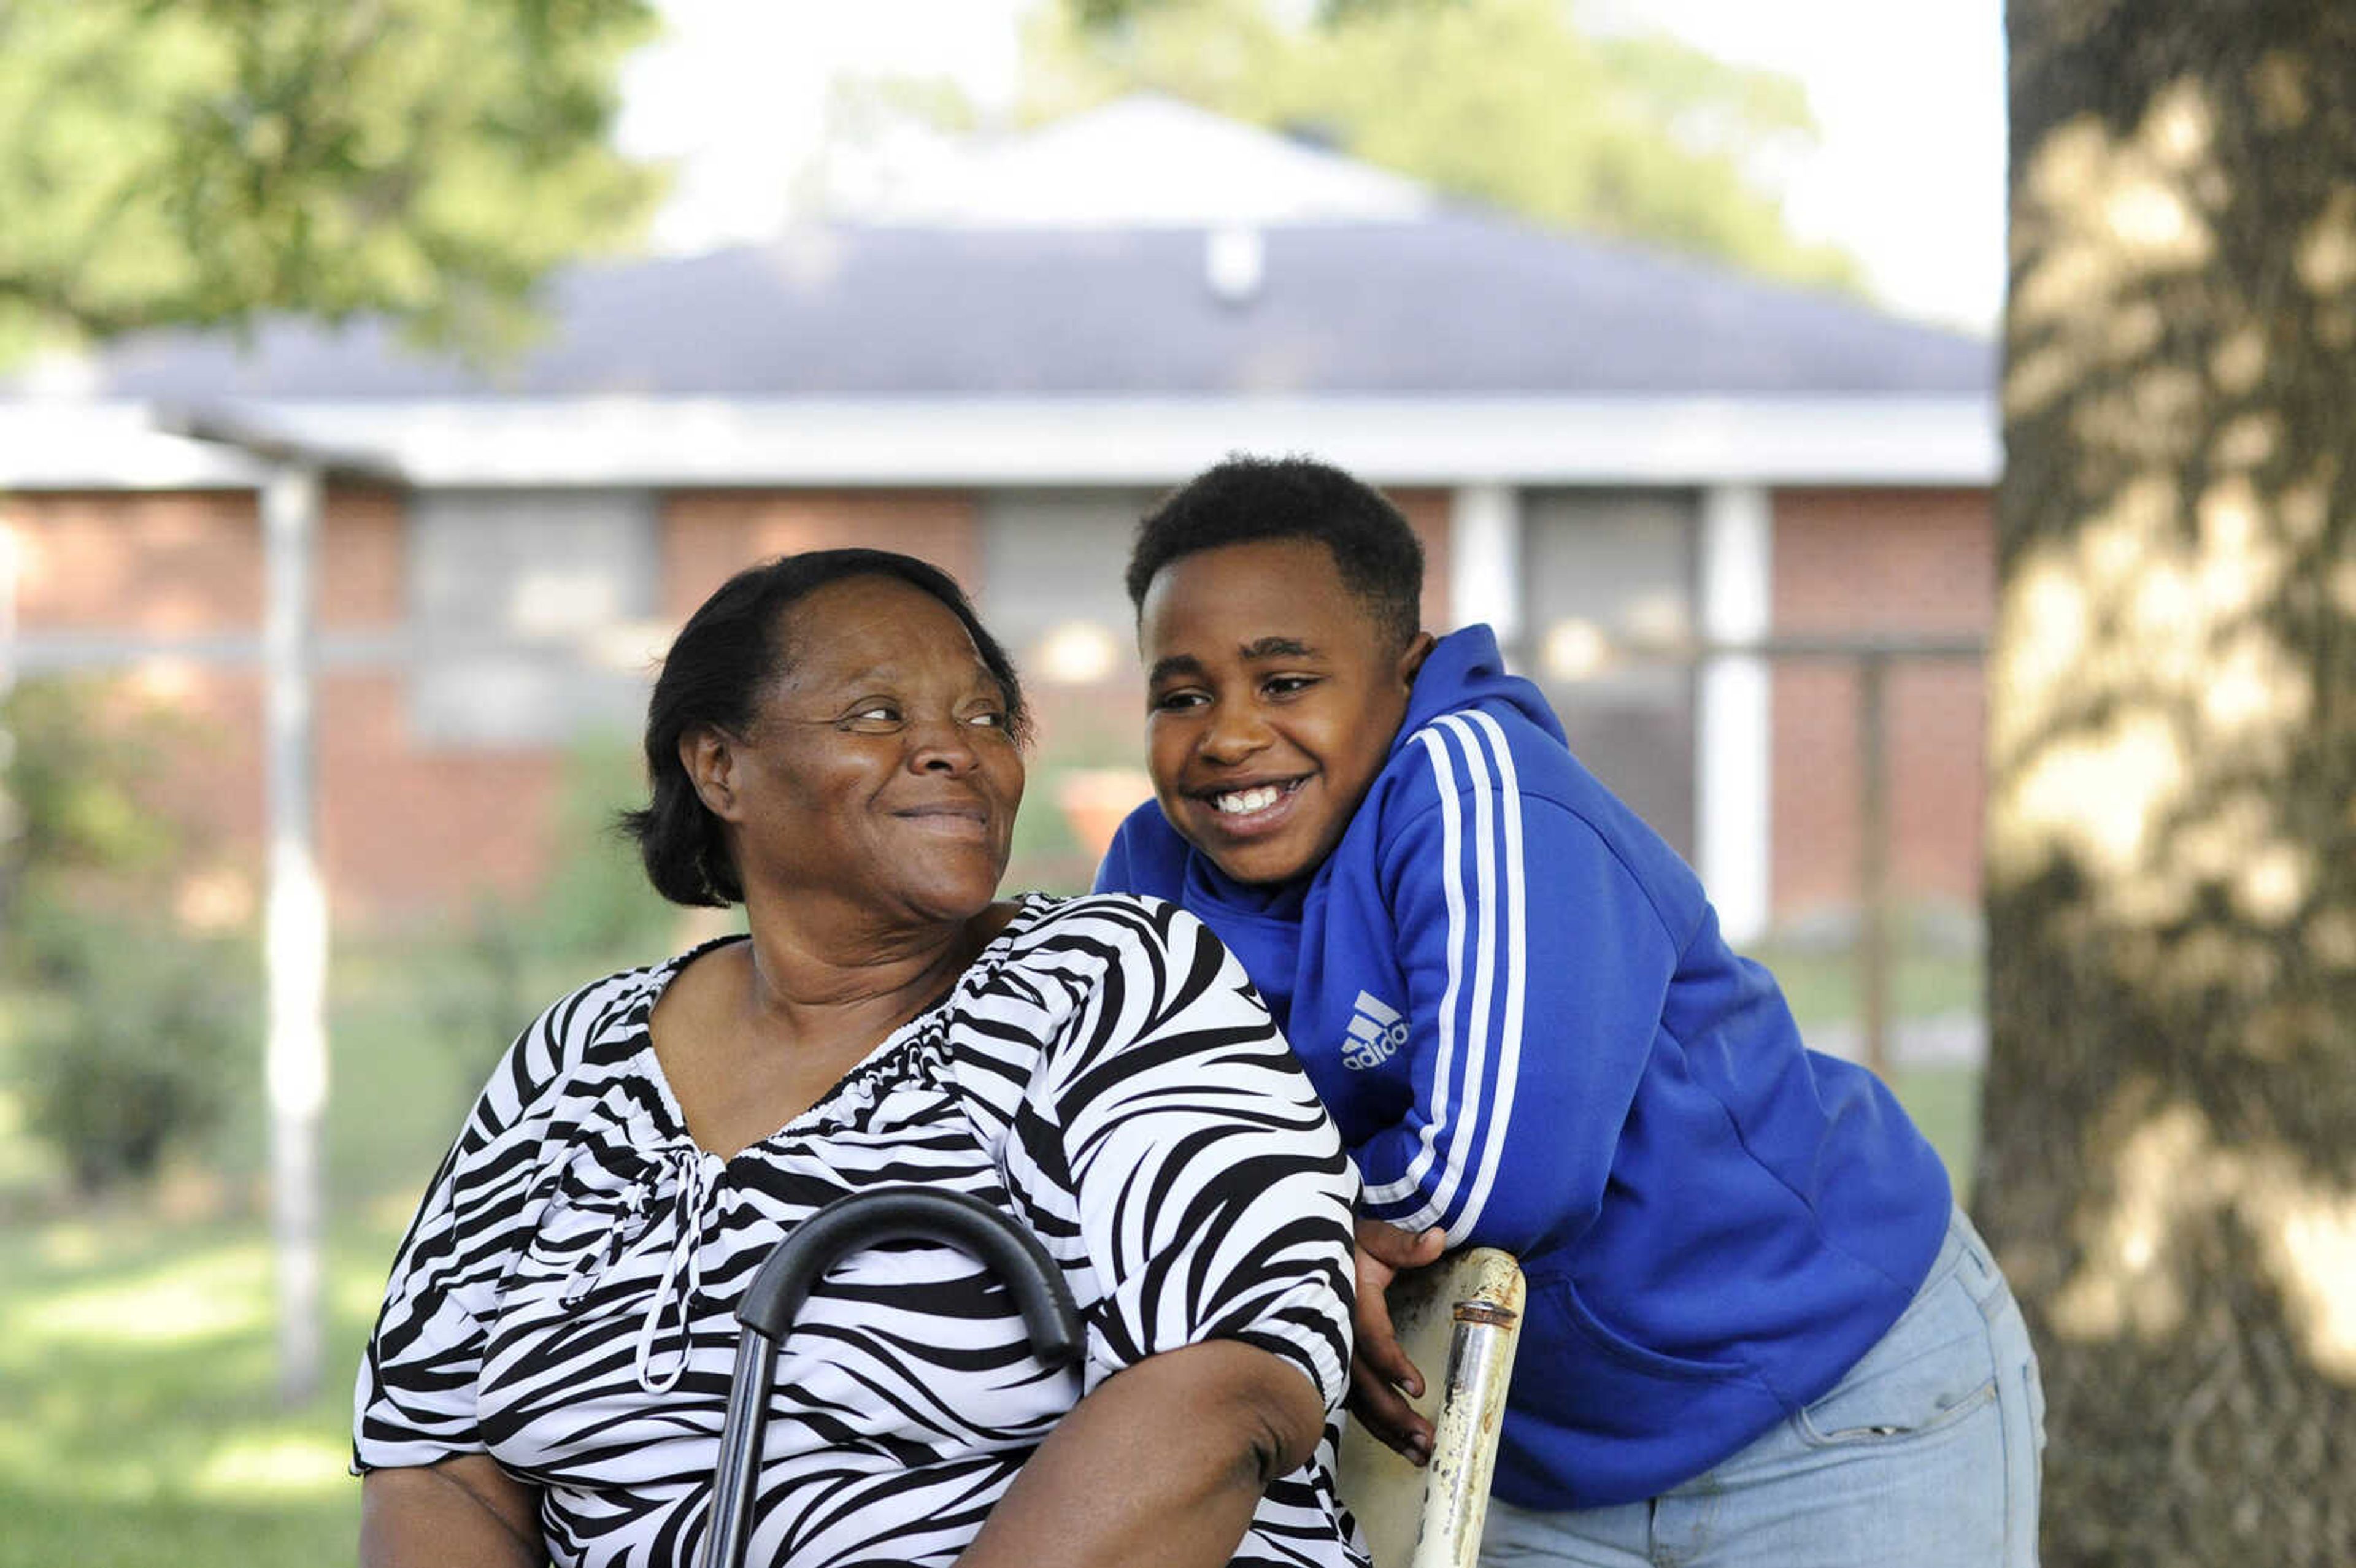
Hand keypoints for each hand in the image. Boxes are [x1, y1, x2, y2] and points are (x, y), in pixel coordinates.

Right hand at [1347, 1217, 1445, 1465]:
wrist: (1302, 1253)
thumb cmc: (1342, 1245)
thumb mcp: (1372, 1238)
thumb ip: (1403, 1244)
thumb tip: (1439, 1239)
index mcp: (1344, 1299)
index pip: (1369, 1336)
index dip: (1390, 1362)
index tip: (1417, 1386)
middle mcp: (1332, 1333)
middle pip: (1362, 1382)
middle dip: (1393, 1414)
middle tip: (1426, 1439)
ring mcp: (1326, 1353)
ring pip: (1355, 1399)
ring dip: (1387, 1430)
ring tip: (1420, 1454)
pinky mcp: (1328, 1367)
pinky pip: (1350, 1400)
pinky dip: (1374, 1425)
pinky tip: (1398, 1444)